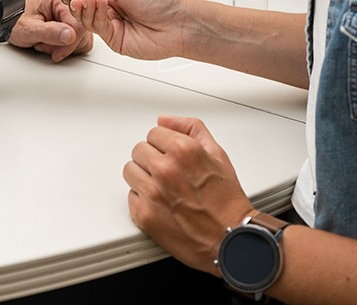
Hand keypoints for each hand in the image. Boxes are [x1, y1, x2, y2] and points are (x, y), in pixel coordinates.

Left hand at [8, 0, 92, 61]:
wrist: (8, 23)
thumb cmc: (15, 21)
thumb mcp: (28, 29)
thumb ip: (49, 32)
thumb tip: (69, 35)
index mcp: (59, 0)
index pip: (79, 24)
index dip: (69, 42)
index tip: (57, 51)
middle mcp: (67, 6)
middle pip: (83, 32)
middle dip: (65, 45)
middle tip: (47, 45)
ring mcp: (70, 16)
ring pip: (83, 39)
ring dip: (64, 47)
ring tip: (46, 43)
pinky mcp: (70, 26)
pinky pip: (79, 42)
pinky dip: (66, 48)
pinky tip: (51, 44)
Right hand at [61, 0, 188, 59]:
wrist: (178, 23)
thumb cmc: (161, 1)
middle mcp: (110, 9)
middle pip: (81, 7)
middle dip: (75, 0)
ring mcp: (111, 25)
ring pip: (86, 18)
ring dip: (84, 7)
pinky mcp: (113, 40)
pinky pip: (97, 29)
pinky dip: (95, 16)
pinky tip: (99, 5)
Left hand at [123, 115, 253, 273]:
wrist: (230, 239)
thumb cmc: (226, 201)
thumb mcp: (217, 154)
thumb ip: (191, 129)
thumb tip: (165, 120)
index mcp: (182, 150)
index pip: (153, 133)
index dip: (164, 144)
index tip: (170, 154)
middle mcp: (165, 170)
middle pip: (139, 150)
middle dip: (153, 159)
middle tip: (169, 173)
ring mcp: (152, 192)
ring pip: (130, 171)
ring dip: (143, 177)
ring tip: (163, 187)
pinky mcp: (144, 214)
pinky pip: (131, 195)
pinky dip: (143, 199)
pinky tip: (161, 203)